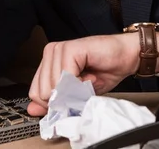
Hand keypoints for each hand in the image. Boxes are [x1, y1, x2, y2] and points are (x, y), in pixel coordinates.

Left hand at [26, 34, 141, 116]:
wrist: (126, 57)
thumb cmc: (104, 71)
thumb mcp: (76, 93)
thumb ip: (54, 100)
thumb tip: (32, 110)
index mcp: (49, 61)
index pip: (35, 91)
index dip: (54, 102)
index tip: (72, 97)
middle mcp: (51, 52)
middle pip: (42, 91)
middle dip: (65, 97)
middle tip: (82, 87)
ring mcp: (59, 49)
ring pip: (53, 86)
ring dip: (75, 89)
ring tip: (88, 79)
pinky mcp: (70, 48)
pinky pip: (66, 77)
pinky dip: (81, 83)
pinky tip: (91, 75)